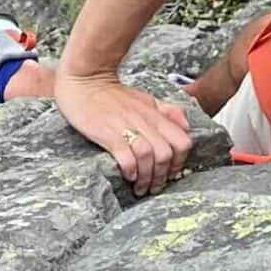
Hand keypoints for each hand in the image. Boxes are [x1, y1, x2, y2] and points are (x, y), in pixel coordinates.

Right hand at [54, 69, 194, 194]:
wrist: (85, 81)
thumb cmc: (113, 94)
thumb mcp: (146, 99)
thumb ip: (168, 112)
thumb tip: (186, 126)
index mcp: (155, 114)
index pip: (182, 141)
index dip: (180, 162)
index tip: (171, 174)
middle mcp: (144, 121)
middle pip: (166, 154)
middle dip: (162, 176)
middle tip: (154, 187)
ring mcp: (125, 127)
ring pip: (148, 157)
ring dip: (146, 177)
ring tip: (139, 188)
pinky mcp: (107, 133)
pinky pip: (125, 155)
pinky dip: (130, 169)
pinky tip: (127, 175)